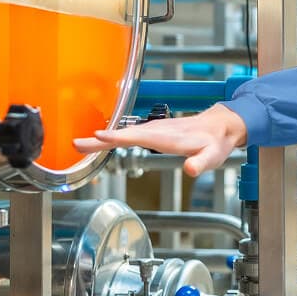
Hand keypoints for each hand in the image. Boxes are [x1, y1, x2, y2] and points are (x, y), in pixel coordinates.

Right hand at [73, 104, 247, 176]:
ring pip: (124, 132)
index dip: (118, 137)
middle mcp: (159, 130)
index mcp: (169, 137)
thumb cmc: (216, 143)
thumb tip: (192, 169)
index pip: (139, 136)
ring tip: (79, 144)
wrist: (221, 126)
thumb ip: (202, 163)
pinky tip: (100, 140)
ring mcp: (155, 128)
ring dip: (101, 137)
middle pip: (125, 134)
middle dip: (100, 139)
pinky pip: (129, 132)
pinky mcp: (154, 130)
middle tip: (75, 144)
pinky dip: (112, 136)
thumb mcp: (213, 156)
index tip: (97, 136)